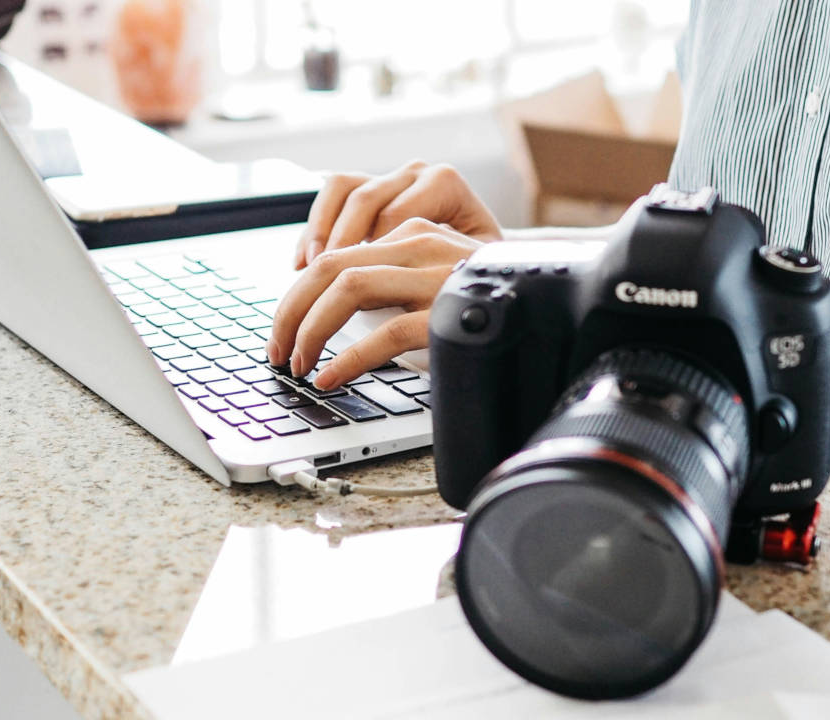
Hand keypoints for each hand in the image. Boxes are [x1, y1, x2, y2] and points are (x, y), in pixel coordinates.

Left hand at [269, 219, 482, 388]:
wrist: (552, 303)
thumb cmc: (490, 302)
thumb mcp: (434, 282)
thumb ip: (393, 284)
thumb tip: (329, 317)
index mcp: (415, 232)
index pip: (337, 253)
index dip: (299, 292)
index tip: (285, 328)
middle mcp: (422, 245)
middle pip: (331, 266)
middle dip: (291, 310)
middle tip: (277, 349)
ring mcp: (437, 276)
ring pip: (349, 288)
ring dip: (312, 329)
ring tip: (299, 363)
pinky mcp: (449, 312)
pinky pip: (386, 332)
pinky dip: (349, 357)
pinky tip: (333, 376)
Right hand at [294, 160, 501, 268]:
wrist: (483, 251)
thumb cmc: (478, 263)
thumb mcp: (471, 268)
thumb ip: (443, 272)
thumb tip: (413, 303)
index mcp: (445, 185)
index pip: (396, 216)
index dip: (372, 253)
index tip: (357, 288)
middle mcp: (416, 173)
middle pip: (364, 200)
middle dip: (338, 246)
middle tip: (323, 285)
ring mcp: (391, 177)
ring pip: (342, 188)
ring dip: (320, 231)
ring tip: (310, 270)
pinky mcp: (370, 187)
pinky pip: (332, 194)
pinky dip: (315, 227)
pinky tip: (303, 261)